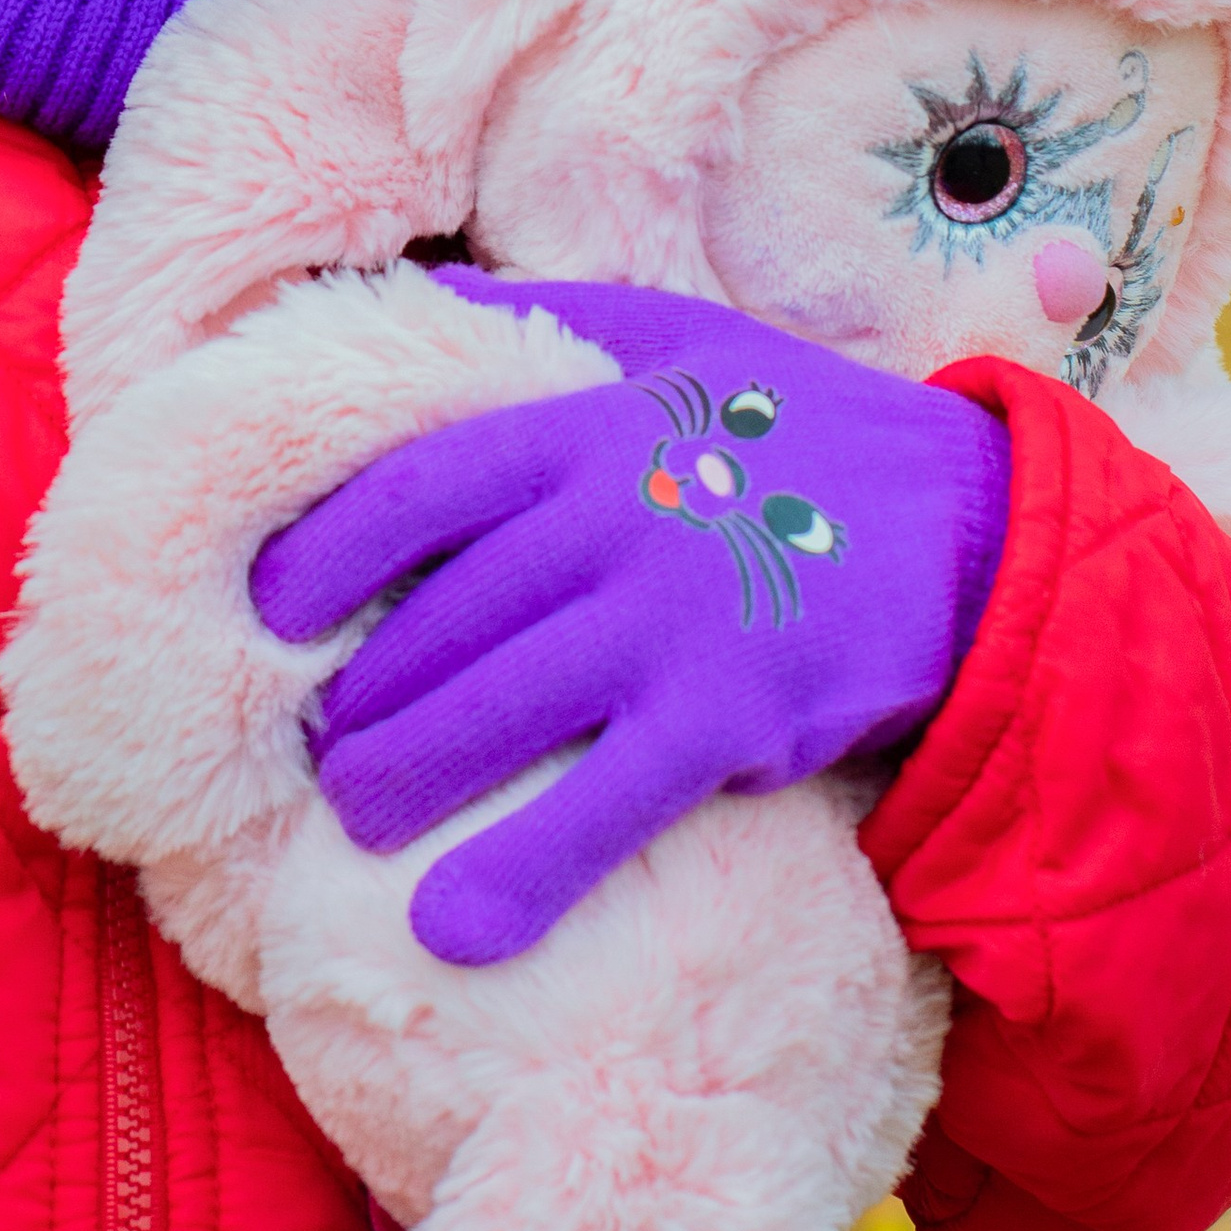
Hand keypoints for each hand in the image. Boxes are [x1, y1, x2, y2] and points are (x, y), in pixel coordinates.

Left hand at [248, 278, 1008, 968]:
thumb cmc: (793, 431)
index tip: (264, 609)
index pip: (412, 488)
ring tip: (347, 823)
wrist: (966, 525)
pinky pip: (604, 804)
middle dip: (355, 695)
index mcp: (587, 426)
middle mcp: (617, 514)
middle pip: (437, 616)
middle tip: (308, 749)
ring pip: (495, 709)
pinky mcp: (733, 718)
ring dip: (401, 778)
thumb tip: (417, 300)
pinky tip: (452, 930)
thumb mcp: (674, 340)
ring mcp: (674, 619)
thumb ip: (544, 326)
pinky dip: (523, 869)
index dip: (320, 553)